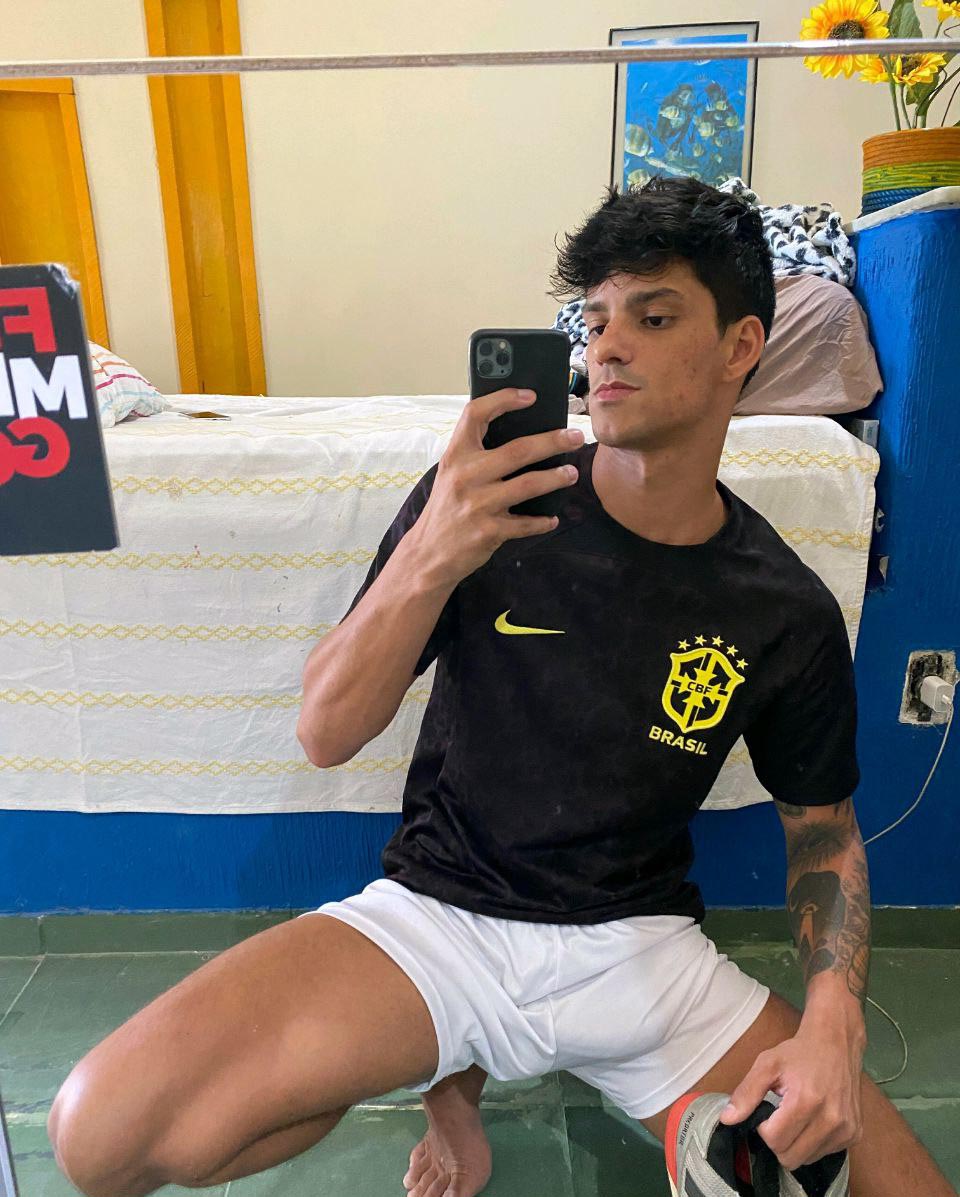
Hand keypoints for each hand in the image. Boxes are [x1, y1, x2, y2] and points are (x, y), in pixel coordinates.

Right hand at [407, 388, 584, 587]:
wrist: (427, 554)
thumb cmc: (445, 510)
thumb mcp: (451, 475)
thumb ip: (475, 456)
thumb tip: (520, 436)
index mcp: (455, 456)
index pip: (476, 414)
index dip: (503, 399)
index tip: (530, 396)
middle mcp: (466, 476)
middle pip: (519, 450)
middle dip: (553, 441)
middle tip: (575, 438)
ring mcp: (478, 504)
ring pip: (529, 484)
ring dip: (556, 478)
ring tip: (571, 473)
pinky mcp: (489, 531)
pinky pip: (526, 523)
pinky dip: (542, 522)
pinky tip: (552, 519)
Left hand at [717, 1024, 863, 1171]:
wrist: (836, 1042)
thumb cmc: (799, 1052)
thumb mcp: (767, 1064)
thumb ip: (746, 1093)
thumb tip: (727, 1119)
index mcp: (806, 1100)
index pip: (775, 1140)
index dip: (763, 1128)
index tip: (767, 1112)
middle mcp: (831, 1119)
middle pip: (790, 1157)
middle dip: (778, 1141)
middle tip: (779, 1117)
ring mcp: (846, 1129)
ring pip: (807, 1160)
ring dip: (796, 1144)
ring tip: (797, 1117)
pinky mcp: (855, 1134)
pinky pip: (825, 1154)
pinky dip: (813, 1143)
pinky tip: (813, 1121)